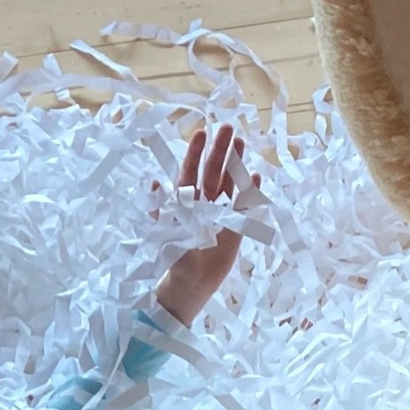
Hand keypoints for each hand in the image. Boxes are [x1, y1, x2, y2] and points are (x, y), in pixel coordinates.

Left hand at [152, 126, 254, 327]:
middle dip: (220, 149)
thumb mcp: (164, 231)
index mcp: (186, 200)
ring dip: (235, 164)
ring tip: (241, 142)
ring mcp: (221, 212)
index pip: (191, 171)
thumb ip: (161, 208)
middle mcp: (204, 202)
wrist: (191, 282)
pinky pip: (244, 206)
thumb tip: (154, 181)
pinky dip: (250, 192)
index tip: (203, 133)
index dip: (196, 152)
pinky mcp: (236, 226)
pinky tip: (255, 177)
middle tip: (228, 127)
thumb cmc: (175, 257)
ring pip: (229, 182)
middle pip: (213, 170)